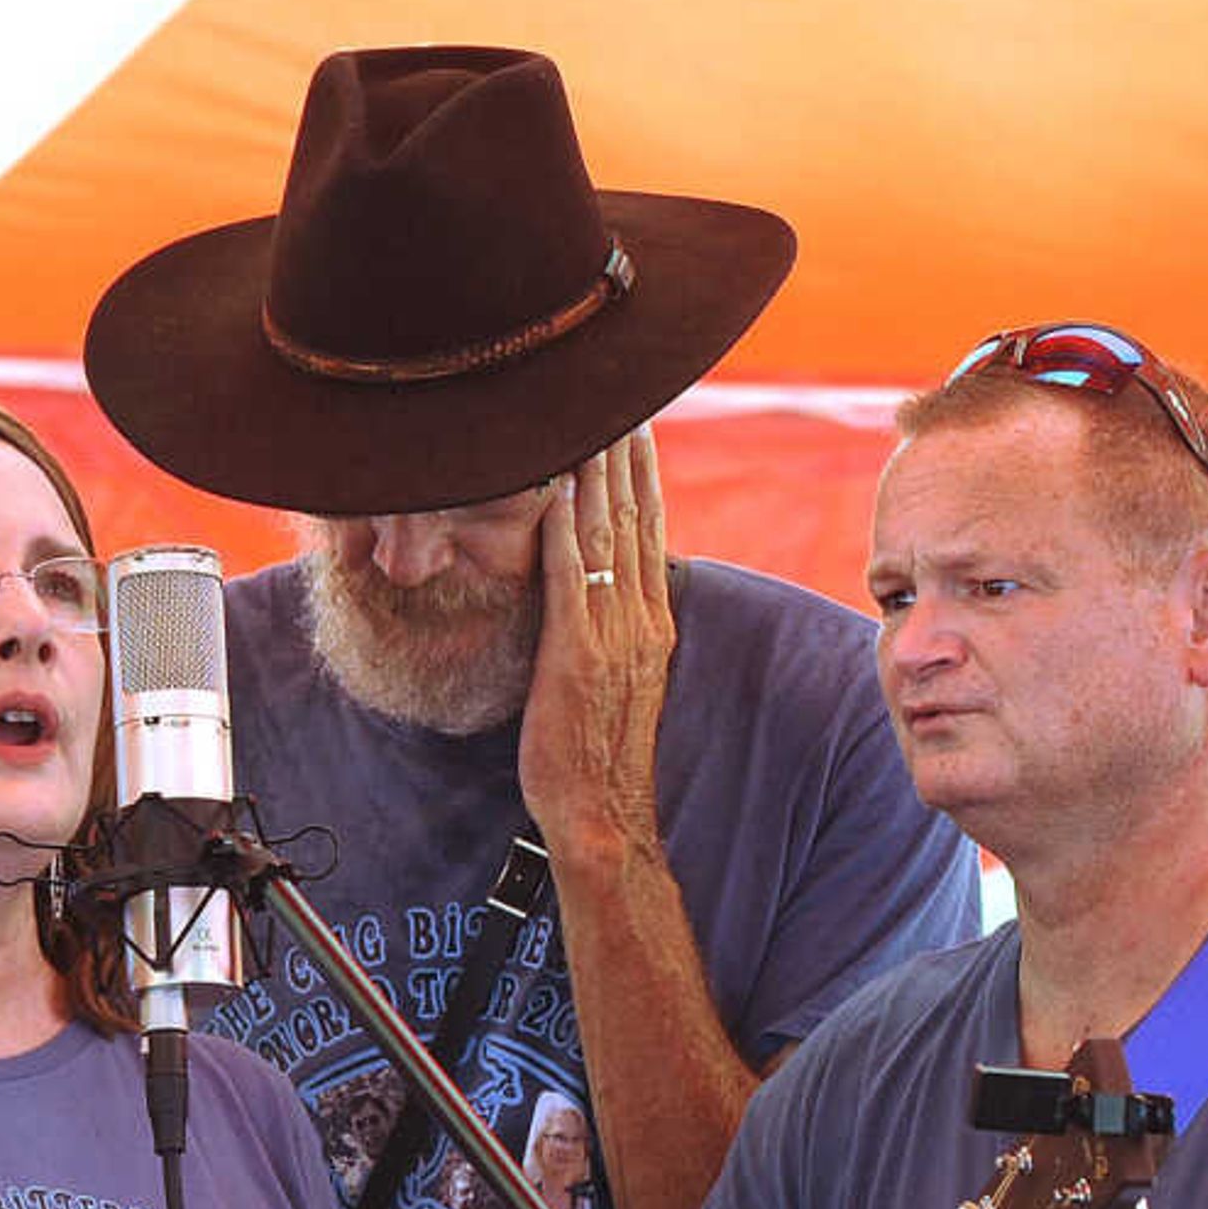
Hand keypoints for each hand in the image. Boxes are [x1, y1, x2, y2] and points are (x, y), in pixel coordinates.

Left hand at [520, 430, 676, 868]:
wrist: (601, 812)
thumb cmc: (597, 755)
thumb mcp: (618, 682)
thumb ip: (613, 634)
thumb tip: (601, 600)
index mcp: (653, 623)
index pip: (650, 532)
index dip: (642, 476)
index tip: (635, 427)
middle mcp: (641, 619)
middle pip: (635, 518)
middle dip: (624, 455)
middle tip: (615, 396)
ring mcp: (613, 634)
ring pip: (607, 536)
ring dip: (596, 473)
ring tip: (588, 420)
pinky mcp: (577, 654)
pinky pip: (572, 576)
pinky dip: (564, 527)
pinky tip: (554, 489)